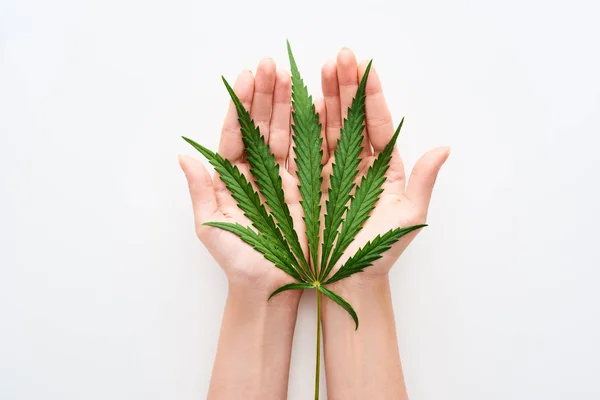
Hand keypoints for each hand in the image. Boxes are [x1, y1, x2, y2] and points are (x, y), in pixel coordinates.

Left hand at [179, 58, 306, 294]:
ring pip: (287, 134)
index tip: (246, 77)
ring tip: (291, 76)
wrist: (270, 288)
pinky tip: (317, 104)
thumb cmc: (237, 261)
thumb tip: (183, 156)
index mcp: (234, 177)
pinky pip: (311, 154)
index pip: (236, 133)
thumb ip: (200, 191)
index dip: (240, 105)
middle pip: (263, 126)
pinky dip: (314, 130)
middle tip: (271, 65)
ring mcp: (286, 178)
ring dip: (288, 105)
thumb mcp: (211, 227)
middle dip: (266, 95)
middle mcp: (260, 172)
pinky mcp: (309, 188)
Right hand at [318, 48, 449, 281]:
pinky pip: (305, 149)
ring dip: (324, 97)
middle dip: (346, 86)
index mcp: (383, 168)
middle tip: (340, 57)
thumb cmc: (380, 252)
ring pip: (328, 127)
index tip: (366, 67)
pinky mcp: (307, 182)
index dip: (372, 96)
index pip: (378, 124)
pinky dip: (303, 126)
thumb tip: (444, 149)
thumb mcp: (408, 218)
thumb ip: (423, 182)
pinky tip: (303, 102)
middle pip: (351, 118)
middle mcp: (357, 164)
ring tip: (321, 69)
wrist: (348, 280)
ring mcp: (330, 171)